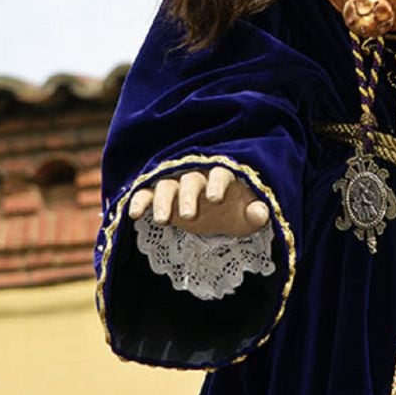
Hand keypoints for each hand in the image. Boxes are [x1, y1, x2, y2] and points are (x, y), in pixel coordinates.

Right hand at [128, 166, 269, 236]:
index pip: (220, 174)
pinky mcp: (158, 194)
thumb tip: (261, 213)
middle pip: (191, 180)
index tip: (216, 198)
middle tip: (188, 216)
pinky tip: (134, 214)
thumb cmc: (233, 211)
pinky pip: (146, 193)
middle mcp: (197, 175)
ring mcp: (176, 184)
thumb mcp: (246, 216)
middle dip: (188, 196)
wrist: (214, 214)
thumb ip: (255, 214)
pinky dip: (139, 200)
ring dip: (162, 201)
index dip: (217, 184)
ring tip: (162, 220)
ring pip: (166, 185)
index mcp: (221, 175)